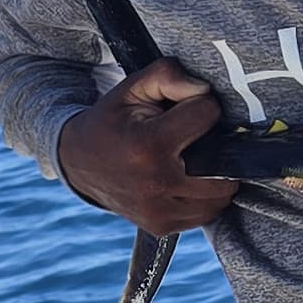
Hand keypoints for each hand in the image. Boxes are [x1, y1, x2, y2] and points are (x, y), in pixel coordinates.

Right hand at [54, 58, 235, 232]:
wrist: (78, 162)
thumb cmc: (113, 120)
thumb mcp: (132, 88)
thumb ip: (169, 75)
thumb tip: (205, 89)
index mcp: (148, 145)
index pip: (207, 115)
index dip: (202, 105)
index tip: (187, 108)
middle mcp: (156, 183)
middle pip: (225, 163)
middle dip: (219, 146)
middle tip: (198, 138)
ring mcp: (159, 211)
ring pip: (222, 194)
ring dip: (218, 175)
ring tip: (195, 159)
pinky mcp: (161, 227)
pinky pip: (207, 213)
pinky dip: (206, 196)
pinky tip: (188, 179)